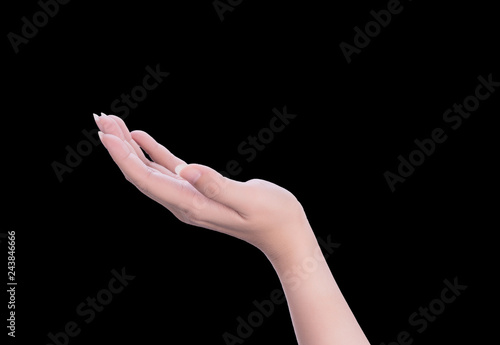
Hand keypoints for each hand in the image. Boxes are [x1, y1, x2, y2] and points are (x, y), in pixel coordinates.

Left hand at [94, 114, 313, 259]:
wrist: (284, 233)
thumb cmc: (274, 217)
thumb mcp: (249, 200)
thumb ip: (217, 186)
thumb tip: (186, 170)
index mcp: (192, 205)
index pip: (148, 180)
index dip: (124, 157)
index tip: (106, 133)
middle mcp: (184, 204)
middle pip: (141, 174)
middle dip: (119, 147)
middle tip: (101, 118)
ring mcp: (189, 198)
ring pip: (150, 170)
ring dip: (130, 148)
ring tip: (113, 123)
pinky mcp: (199, 191)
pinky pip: (168, 169)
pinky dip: (152, 152)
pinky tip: (141, 138)